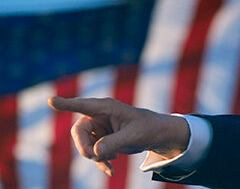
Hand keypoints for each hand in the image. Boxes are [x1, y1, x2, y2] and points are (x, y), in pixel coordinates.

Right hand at [47, 97, 189, 176]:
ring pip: (84, 144)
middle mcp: (99, 115)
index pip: (82, 105)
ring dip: (95, 155)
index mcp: (107, 107)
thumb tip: (96, 151)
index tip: (51, 101)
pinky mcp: (101, 139)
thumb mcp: (134, 136)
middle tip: (97, 157)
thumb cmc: (147, 129)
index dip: (66, 104)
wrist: (156, 135)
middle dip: (85, 147)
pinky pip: (92, 152)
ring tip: (112, 159)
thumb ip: (114, 142)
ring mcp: (99, 128)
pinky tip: (110, 171)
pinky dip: (100, 162)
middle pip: (78, 131)